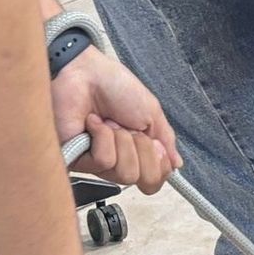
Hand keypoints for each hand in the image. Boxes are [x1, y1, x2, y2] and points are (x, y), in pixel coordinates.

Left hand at [52, 46, 182, 192]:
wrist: (84, 73)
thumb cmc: (115, 86)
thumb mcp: (151, 111)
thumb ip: (166, 140)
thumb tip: (176, 164)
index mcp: (137, 150)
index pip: (154, 181)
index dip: (159, 165)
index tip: (155, 142)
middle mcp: (118, 160)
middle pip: (144, 180)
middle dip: (143, 148)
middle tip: (131, 128)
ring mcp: (97, 162)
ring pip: (124, 173)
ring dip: (123, 141)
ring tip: (110, 122)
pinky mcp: (77, 160)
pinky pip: (104, 161)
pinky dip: (104, 137)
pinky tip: (94, 123)